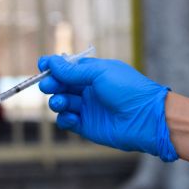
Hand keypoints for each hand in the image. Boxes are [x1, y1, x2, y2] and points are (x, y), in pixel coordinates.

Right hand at [36, 56, 177, 161]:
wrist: (146, 119)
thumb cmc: (128, 89)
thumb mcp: (99, 73)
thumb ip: (73, 71)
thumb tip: (51, 62)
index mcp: (93, 73)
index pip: (67, 68)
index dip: (53, 66)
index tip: (42, 65)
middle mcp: (88, 90)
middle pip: (60, 85)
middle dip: (51, 84)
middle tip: (48, 85)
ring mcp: (87, 108)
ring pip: (61, 103)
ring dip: (57, 101)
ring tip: (62, 102)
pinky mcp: (86, 126)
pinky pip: (67, 121)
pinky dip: (64, 118)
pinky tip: (72, 117)